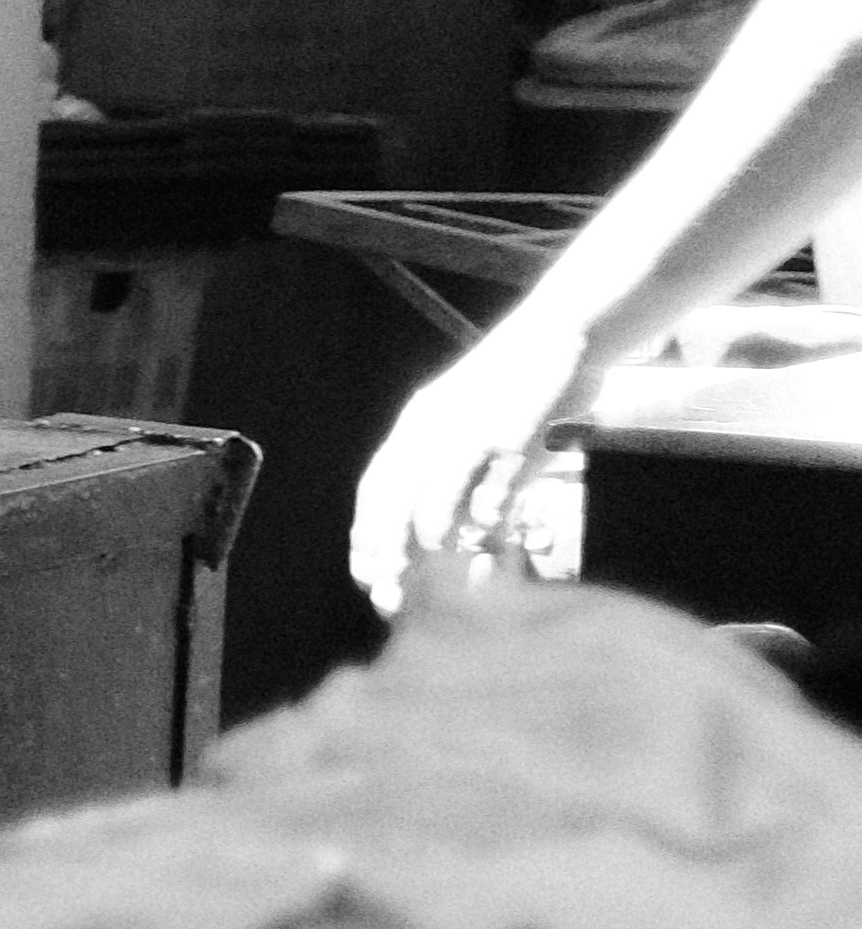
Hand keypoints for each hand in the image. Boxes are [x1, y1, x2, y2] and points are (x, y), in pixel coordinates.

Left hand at [353, 313, 598, 611]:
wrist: (561, 333)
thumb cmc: (524, 387)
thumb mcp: (480, 426)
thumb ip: (468, 472)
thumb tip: (472, 532)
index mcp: (416, 424)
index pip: (376, 489)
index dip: (368, 535)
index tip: (367, 576)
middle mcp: (431, 428)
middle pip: (393, 500)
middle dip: (389, 551)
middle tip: (391, 594)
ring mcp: (468, 431)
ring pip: (433, 498)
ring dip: (433, 540)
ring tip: (441, 567)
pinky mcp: (509, 434)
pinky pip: (487, 487)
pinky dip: (483, 517)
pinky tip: (489, 536)